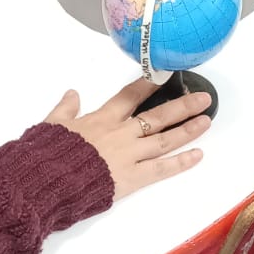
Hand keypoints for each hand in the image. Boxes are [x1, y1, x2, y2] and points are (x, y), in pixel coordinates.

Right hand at [45, 79, 210, 200]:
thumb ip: (65, 109)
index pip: (129, 96)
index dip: (148, 84)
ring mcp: (129, 155)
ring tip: (206, 121)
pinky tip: (198, 155)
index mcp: (101, 119)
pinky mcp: (131, 178)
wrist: (47, 178)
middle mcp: (120, 134)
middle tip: (203, 99)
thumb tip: (72, 94)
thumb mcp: (51, 125)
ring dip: (188, 130)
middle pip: (157, 116)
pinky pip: (161, 169)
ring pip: (165, 140)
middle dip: (182, 106)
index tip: (165, 74)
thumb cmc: (47, 153)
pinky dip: (181, 162)